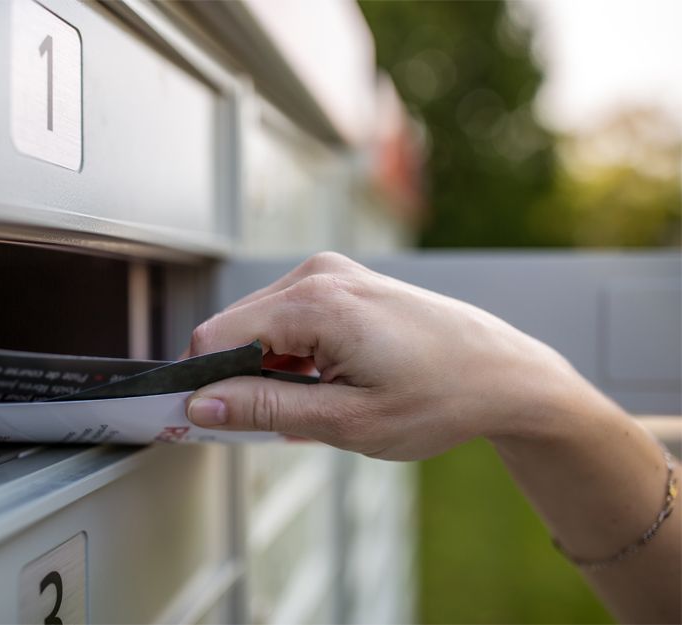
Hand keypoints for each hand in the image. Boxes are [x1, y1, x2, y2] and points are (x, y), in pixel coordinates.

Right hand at [185, 252, 595, 459]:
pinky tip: (322, 382)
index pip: (216, 337)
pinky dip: (290, 354)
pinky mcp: (344, 282)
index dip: (201, 382)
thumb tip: (200, 404)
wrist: (502, 372)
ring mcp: (332, 273)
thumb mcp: (348, 420)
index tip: (204, 420)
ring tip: (313, 403)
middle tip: (273, 425)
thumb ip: (266, 409)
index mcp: (316, 302)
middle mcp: (318, 274)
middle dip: (238, 378)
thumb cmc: (440, 398)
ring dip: (267, 368)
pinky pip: (290, 317)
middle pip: (234, 328)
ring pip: (260, 324)